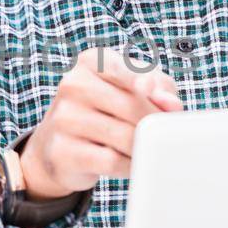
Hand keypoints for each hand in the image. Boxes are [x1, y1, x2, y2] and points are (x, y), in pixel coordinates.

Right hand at [19, 47, 182, 198]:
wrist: (56, 146)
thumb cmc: (104, 111)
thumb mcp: (130, 88)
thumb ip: (159, 87)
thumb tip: (171, 104)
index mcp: (91, 62)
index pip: (122, 68)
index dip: (142, 79)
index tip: (149, 89)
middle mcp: (73, 84)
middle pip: (131, 106)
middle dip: (155, 124)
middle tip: (164, 136)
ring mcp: (64, 118)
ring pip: (124, 136)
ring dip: (143, 147)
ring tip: (147, 150)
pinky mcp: (63, 151)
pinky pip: (111, 161)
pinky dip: (129, 166)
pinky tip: (132, 164)